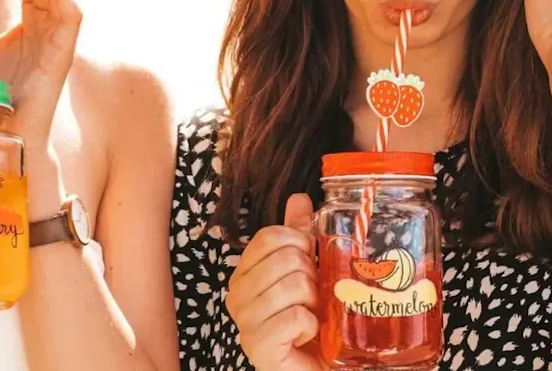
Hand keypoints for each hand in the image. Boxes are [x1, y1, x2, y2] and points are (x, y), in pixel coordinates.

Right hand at [227, 194, 325, 370]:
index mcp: (244, 273)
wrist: (313, 366)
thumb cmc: (308, 321)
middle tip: (311, 299)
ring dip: (314, 304)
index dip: (300, 244)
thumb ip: (299, 234)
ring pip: (295, 286)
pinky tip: (305, 336)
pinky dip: (311, 326)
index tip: (309, 264)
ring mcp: (244, 322)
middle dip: (312, 278)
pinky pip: (296, 317)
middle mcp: (237, 295)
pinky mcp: (258, 347)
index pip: (270, 237)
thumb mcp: (305, 271)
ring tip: (310, 317)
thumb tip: (299, 198)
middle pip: (286, 259)